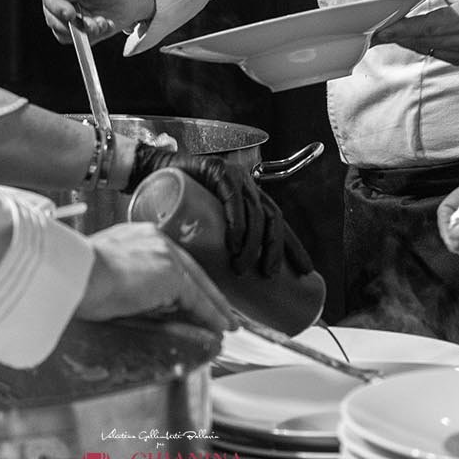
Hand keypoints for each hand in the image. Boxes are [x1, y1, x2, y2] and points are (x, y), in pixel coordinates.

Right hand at [41, 0, 156, 44]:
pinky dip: (92, 37)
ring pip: (64, 32)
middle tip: (92, 23)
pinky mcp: (80, 30)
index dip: (56, 6)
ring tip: (103, 22)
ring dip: (84, 31)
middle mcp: (61, 0)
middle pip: (52, 17)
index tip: (70, 13)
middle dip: (72, 24)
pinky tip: (106, 25)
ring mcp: (69, 17)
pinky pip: (78, 40)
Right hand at [76, 222, 236, 331]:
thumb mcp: (104, 275)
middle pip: (191, 270)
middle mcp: (155, 239)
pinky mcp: (171, 274)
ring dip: (214, 307)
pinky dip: (211, 315)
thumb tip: (139, 303)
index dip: (186, 281)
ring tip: (225, 324)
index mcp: (137, 236)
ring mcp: (165, 254)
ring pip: (198, 284)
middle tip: (221, 311)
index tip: (195, 296)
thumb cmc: (75, 278)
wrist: (72, 274)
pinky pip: (198, 299)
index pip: (171, 261)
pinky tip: (220, 327)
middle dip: (207, 293)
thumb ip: (126, 282)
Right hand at [127, 143, 315, 278]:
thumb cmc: (177, 204)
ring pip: (254, 211)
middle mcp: (248, 186)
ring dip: (252, 242)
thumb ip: (217, 247)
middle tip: (269, 274)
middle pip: (272, 218)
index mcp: (251, 198)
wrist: (153, 171)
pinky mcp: (217, 171)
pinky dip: (237, 221)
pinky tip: (234, 242)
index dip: (294, 246)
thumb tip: (226, 288)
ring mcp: (234, 176)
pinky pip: (233, 198)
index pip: (279, 223)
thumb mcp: (204, 227)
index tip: (305, 271)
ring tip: (242, 267)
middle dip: (277, 248)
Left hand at [371, 0, 458, 65]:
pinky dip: (421, 44)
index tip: (378, 31)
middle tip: (372, 32)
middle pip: (422, 40)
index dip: (400, 30)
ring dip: (406, 40)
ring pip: (426, 48)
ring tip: (386, 32)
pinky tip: (410, 35)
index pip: (426, 27)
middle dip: (395, 36)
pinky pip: (436, 53)